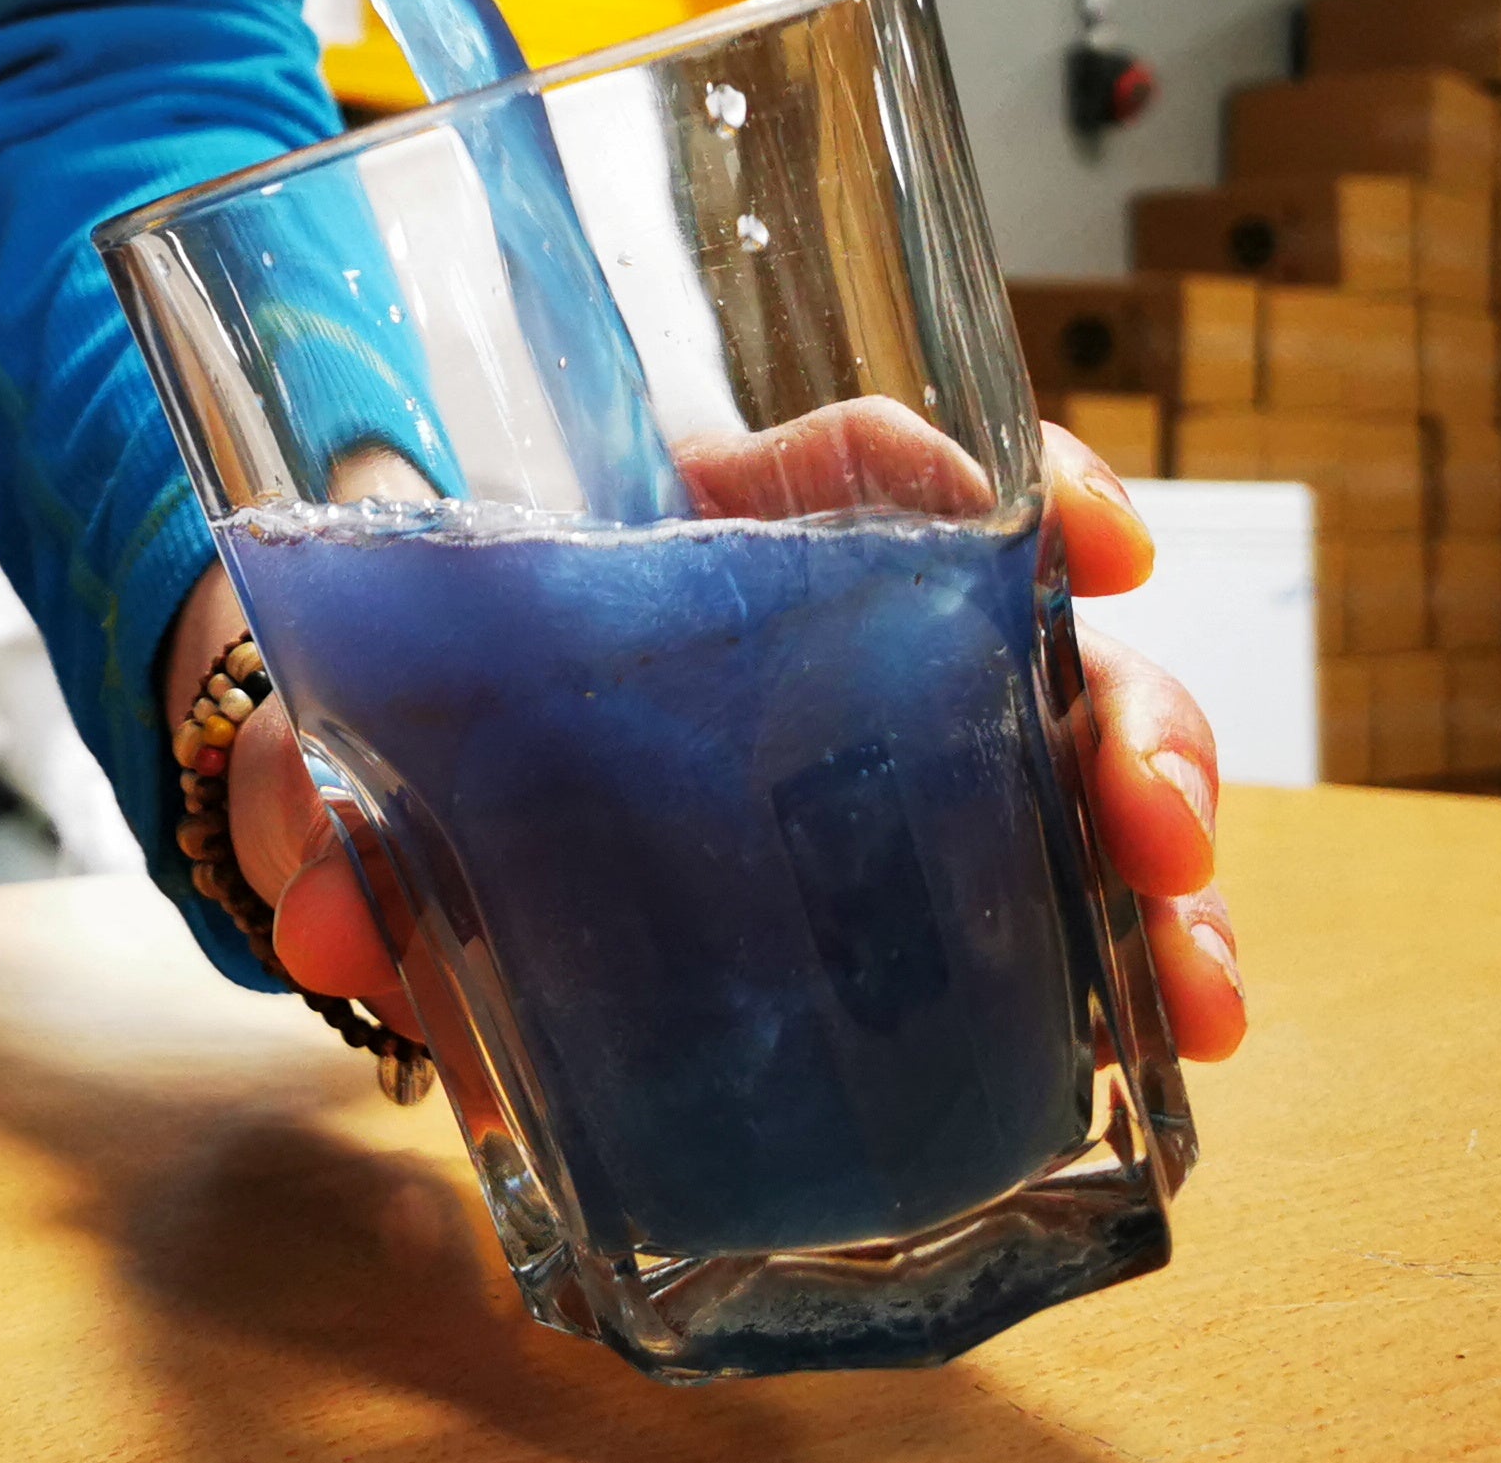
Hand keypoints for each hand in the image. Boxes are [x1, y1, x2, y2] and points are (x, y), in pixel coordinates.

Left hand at [168, 410, 1246, 1066]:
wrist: (363, 802)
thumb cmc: (370, 707)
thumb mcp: (326, 733)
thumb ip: (311, 799)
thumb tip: (337, 911)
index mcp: (692, 535)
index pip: (864, 461)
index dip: (993, 478)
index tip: (1091, 535)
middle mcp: (823, 628)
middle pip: (1026, 633)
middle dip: (1131, 715)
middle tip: (1157, 824)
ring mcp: (877, 756)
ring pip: (1070, 767)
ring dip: (1157, 867)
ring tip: (1189, 985)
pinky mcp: (889, 886)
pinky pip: (1037, 904)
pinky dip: (1118, 966)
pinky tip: (1165, 1039)